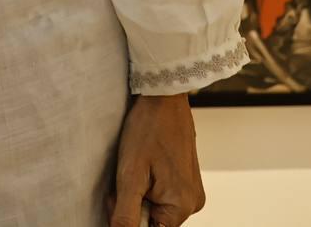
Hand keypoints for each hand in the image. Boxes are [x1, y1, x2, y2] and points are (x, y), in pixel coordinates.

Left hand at [107, 93, 203, 226]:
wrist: (163, 96)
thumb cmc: (148, 129)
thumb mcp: (130, 175)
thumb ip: (125, 214)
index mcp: (182, 206)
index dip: (128, 219)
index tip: (118, 199)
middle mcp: (192, 202)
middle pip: (153, 221)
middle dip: (132, 207)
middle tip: (121, 182)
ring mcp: (191, 191)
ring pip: (156, 208)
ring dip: (138, 196)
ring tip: (134, 169)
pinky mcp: (186, 180)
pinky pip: (163, 195)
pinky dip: (147, 187)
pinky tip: (143, 167)